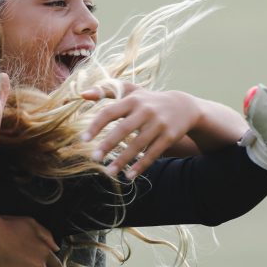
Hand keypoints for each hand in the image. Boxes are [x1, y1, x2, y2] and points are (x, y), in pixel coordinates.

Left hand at [81, 84, 198, 178]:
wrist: (184, 106)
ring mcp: (158, 124)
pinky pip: (153, 153)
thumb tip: (82, 94)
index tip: (83, 140)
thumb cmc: (148, 100)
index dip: (96, 126)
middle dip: (108, 144)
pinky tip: (129, 175)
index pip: (110, 112)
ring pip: (138, 144)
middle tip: (94, 158)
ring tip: (109, 172)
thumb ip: (106, 90)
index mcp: (132, 100)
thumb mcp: (130, 91)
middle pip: (124, 129)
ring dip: (123, 160)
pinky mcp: (169, 137)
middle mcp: (145, 111)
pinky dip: (141, 165)